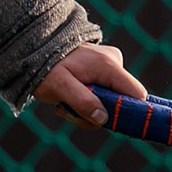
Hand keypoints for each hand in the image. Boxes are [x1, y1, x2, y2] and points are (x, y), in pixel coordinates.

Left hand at [32, 42, 146, 127]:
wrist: (35, 49)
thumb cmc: (46, 69)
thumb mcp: (60, 87)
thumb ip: (82, 102)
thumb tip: (102, 118)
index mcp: (108, 65)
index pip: (136, 93)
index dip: (128, 112)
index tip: (105, 122)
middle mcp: (114, 62)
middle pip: (121, 101)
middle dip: (96, 114)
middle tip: (70, 111)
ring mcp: (109, 65)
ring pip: (109, 101)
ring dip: (86, 109)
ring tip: (64, 103)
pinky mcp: (103, 70)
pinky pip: (103, 93)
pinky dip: (86, 101)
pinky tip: (69, 97)